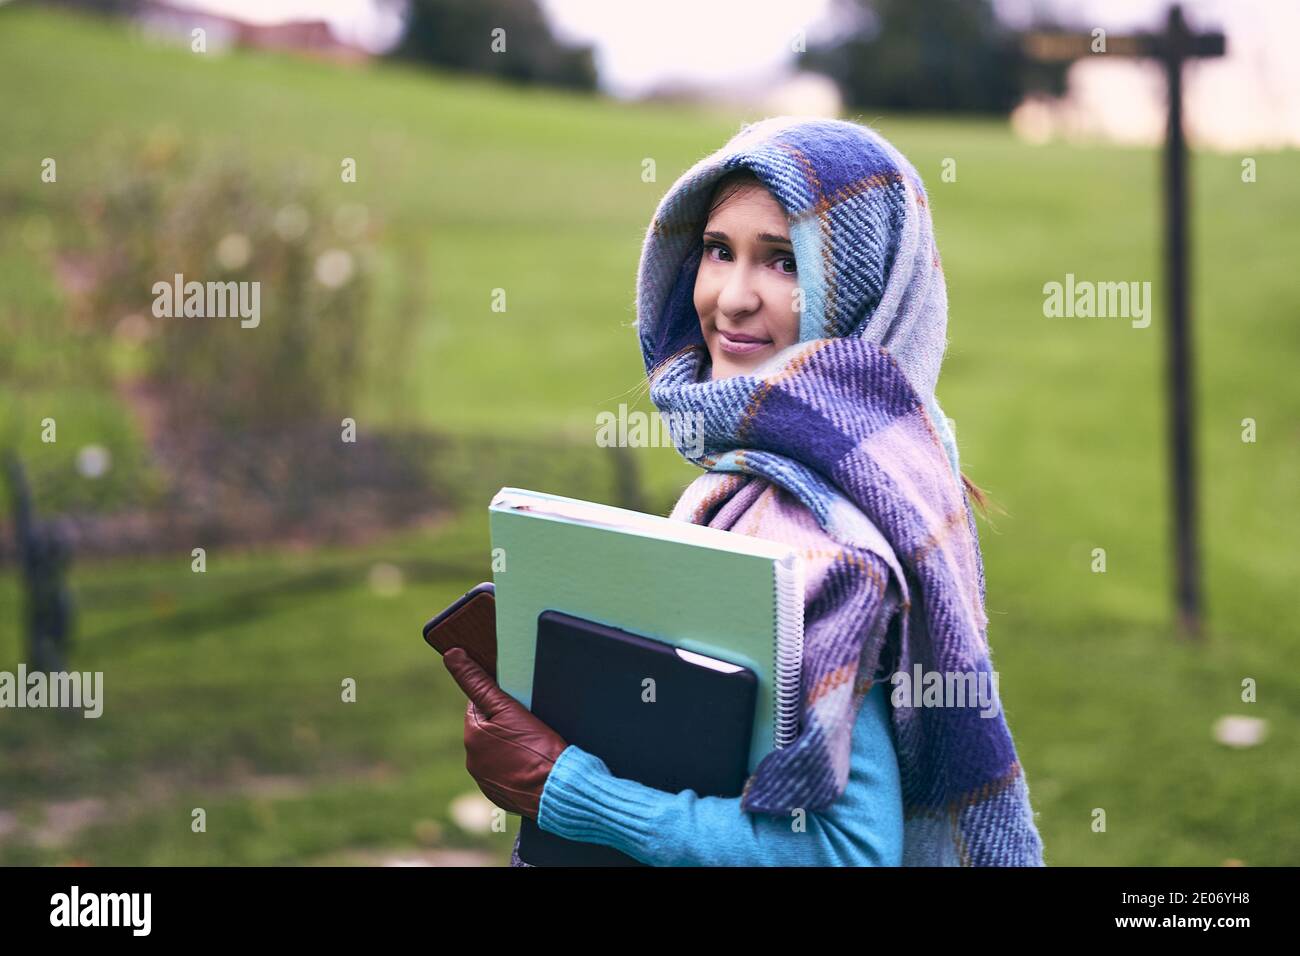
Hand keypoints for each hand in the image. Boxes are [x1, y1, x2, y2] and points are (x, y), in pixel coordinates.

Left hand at [442, 647, 568, 819]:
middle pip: (487, 729)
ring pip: (495, 752)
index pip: (479, 705)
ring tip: (533, 745)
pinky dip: (515, 767)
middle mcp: (473, 761)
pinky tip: (532, 764)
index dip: (500, 700)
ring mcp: (486, 781)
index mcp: (472, 735)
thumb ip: (478, 682)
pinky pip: (504, 774)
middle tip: (530, 724)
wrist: (559, 790)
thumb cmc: (536, 747)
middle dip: (504, 724)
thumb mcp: (508, 708)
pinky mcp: (500, 796)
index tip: (519, 703)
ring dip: (508, 746)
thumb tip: (452, 655)